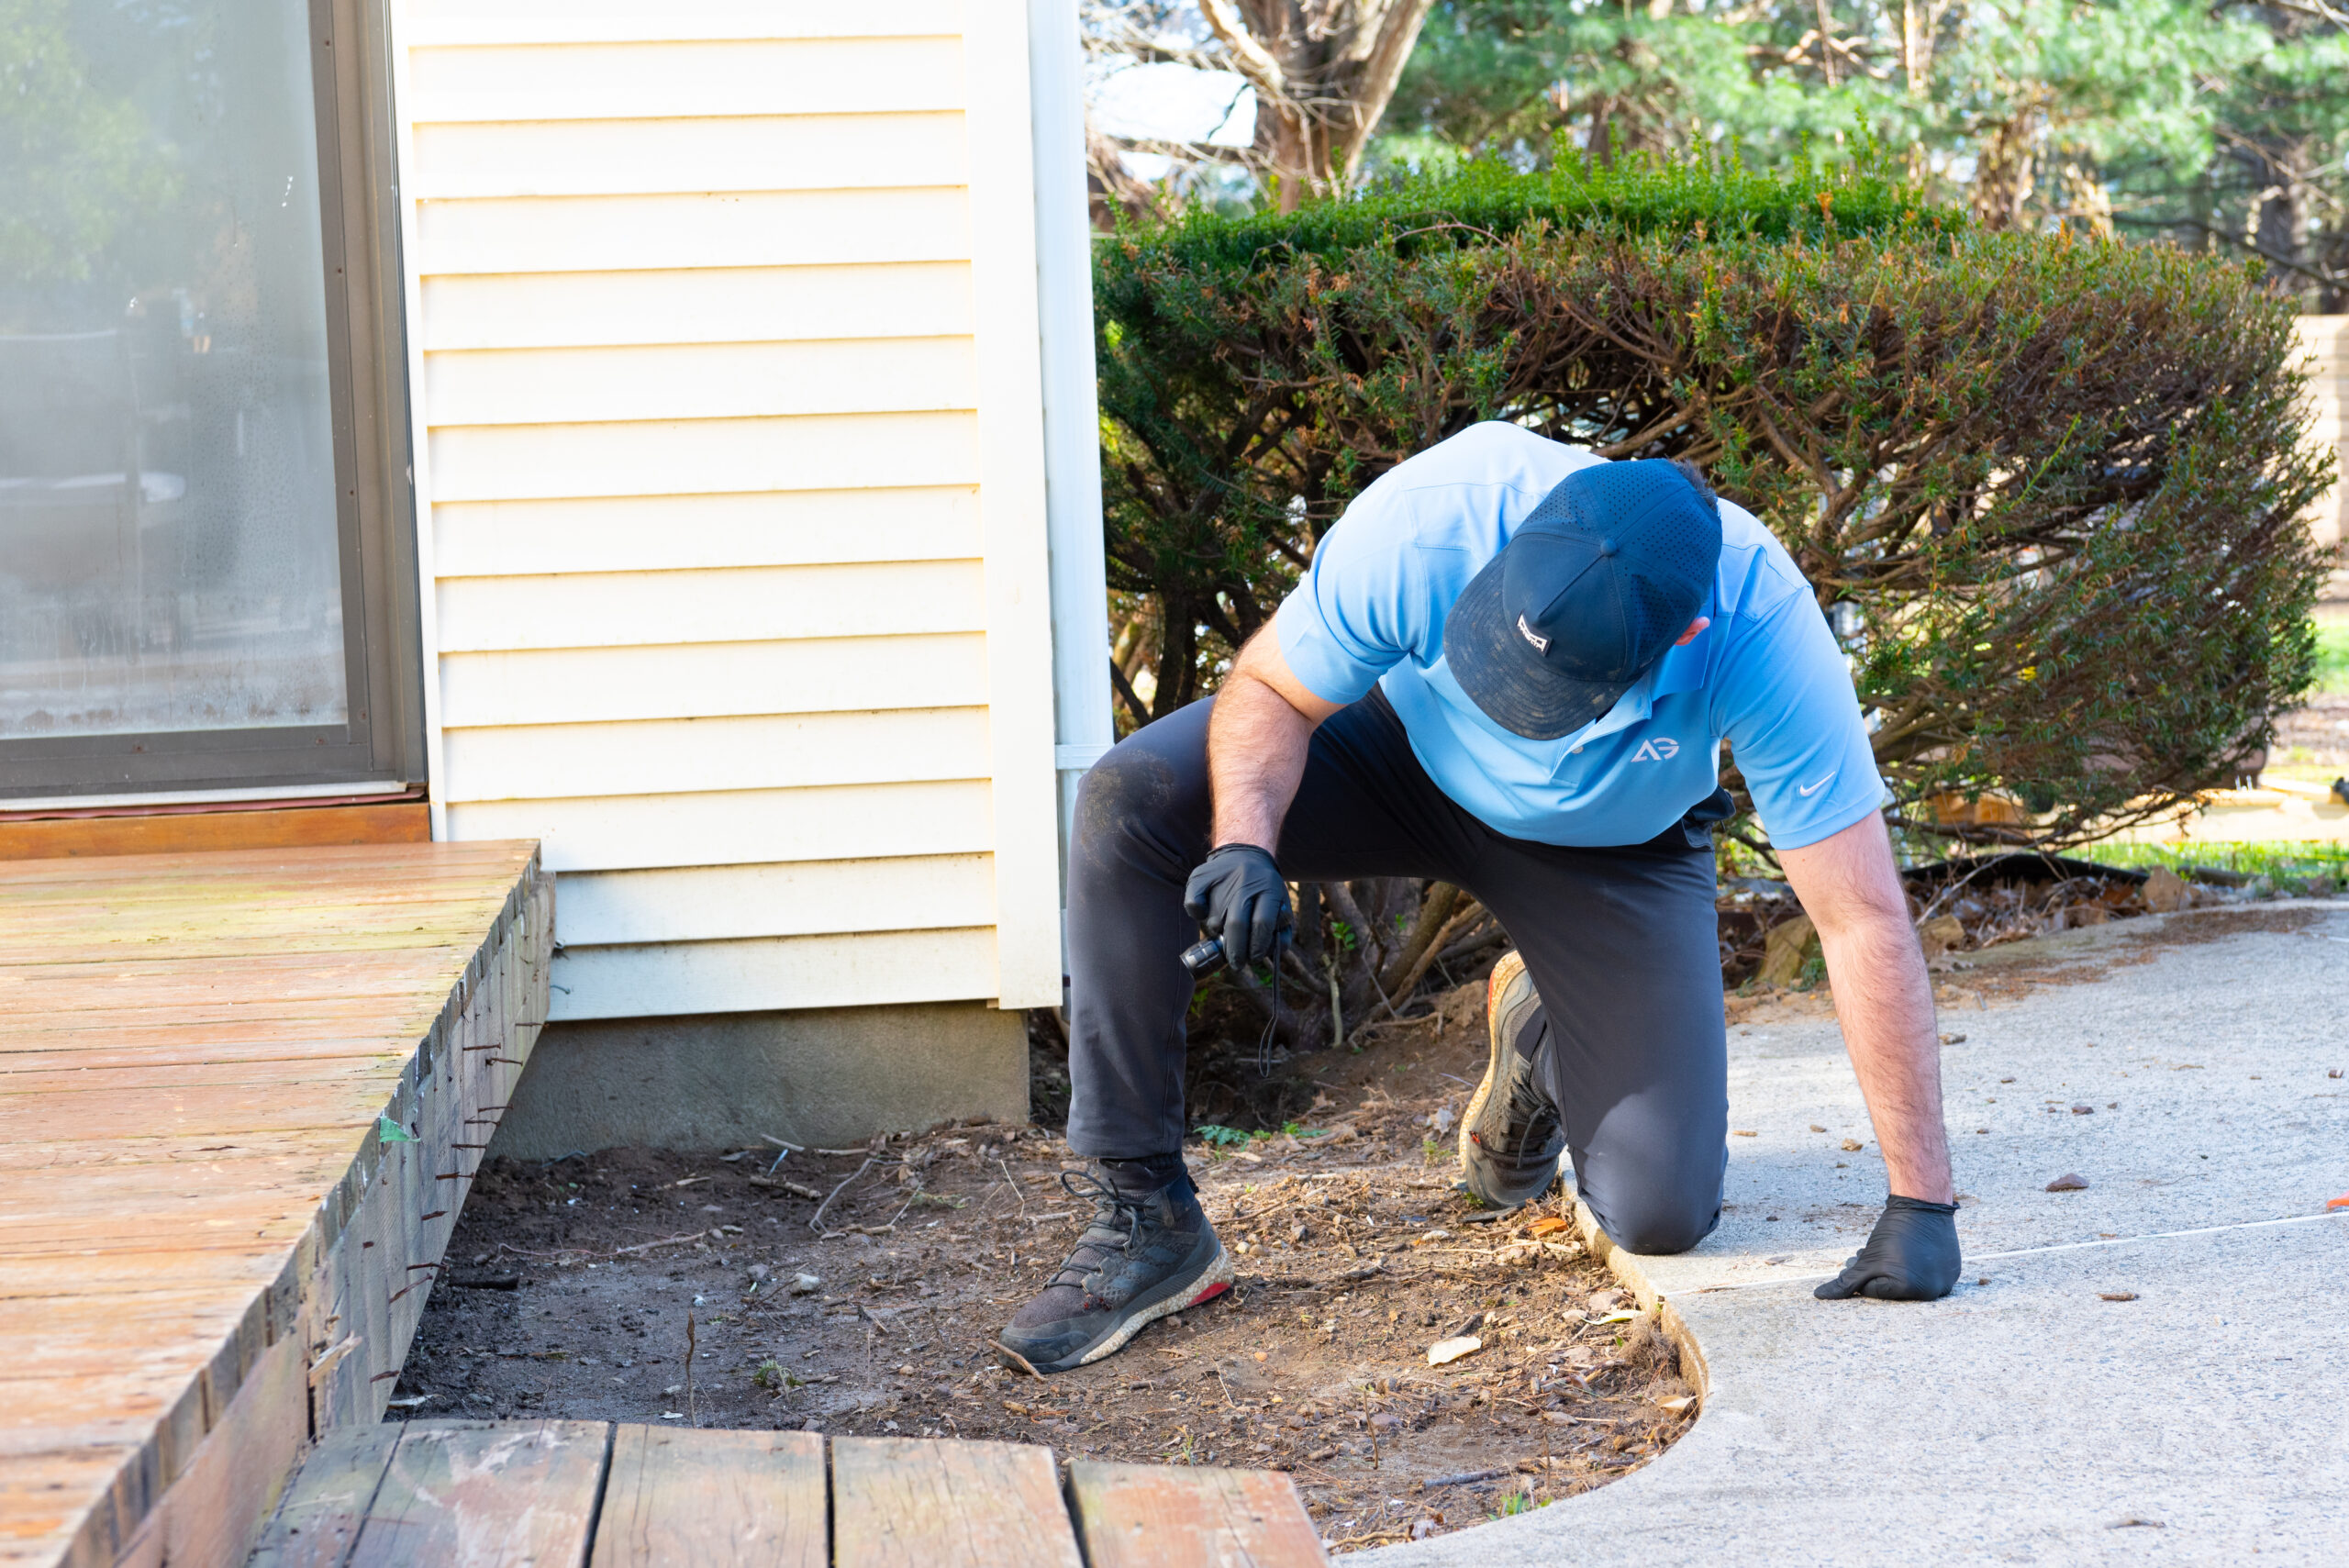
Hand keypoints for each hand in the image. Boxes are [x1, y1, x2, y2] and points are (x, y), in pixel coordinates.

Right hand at [1183, 844, 1292, 968]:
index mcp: (1269, 887)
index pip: (1262, 924)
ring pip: (1215, 920)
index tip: (1255, 958)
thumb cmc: (1264, 888)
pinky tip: (1206, 913)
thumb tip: (1276, 951)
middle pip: (1237, 925)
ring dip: (1220, 933)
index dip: (1258, 947)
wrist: (1245, 853)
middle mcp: (1246, 882)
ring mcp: (1222, 879)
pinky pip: (1193, 905)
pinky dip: (1197, 915)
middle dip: (1237, 951)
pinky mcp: (1201, 878)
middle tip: (1237, 963)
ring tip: (1226, 928)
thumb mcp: (1281, 901)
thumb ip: (1282, 927)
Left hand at [1813, 1195, 1959, 1300]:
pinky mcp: (1954, 1271)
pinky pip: (1931, 1276)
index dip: (1862, 1275)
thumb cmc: (1893, 1230)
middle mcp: (1931, 1291)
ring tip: (1888, 1252)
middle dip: (1876, 1274)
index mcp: (1909, 1290)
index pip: (1874, 1292)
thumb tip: (1820, 1296)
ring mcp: (1946, 1282)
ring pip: (1912, 1283)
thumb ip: (1845, 1282)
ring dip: (1896, 1271)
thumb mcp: (1866, 1258)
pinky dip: (1918, 1267)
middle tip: (1866, 1255)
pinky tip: (1911, 1251)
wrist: (1923, 1203)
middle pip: (1893, 1290)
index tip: (1861, 1259)